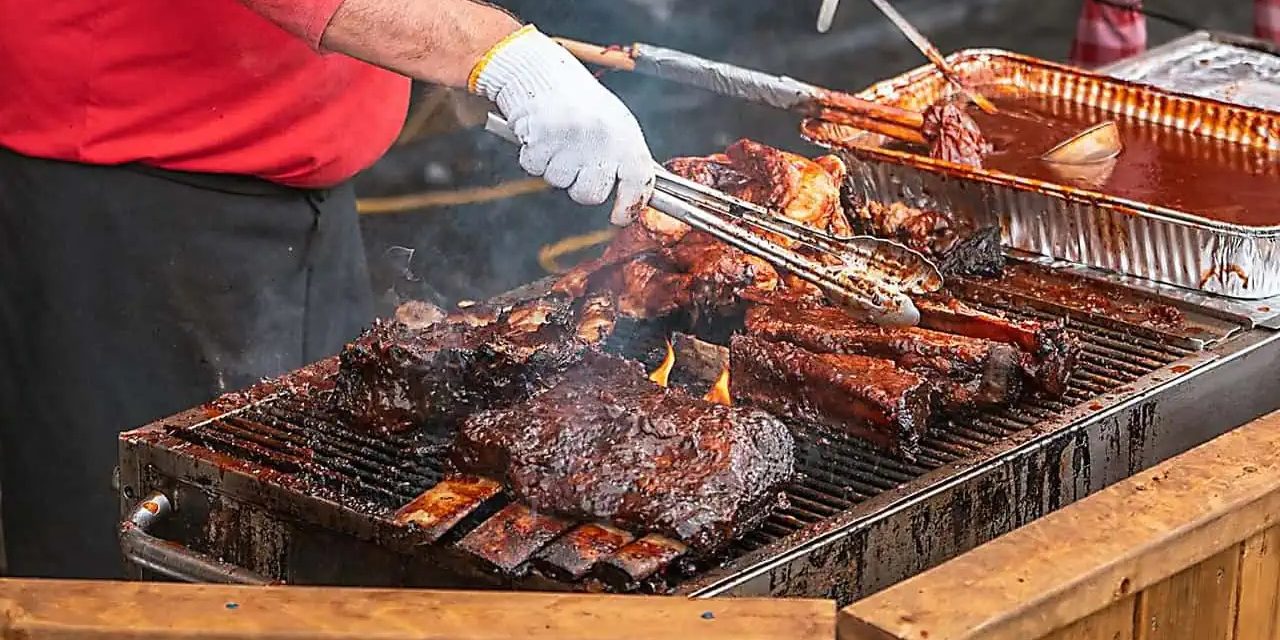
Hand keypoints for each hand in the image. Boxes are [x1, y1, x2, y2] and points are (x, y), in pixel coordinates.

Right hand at [471, 27, 654, 224]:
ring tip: (557, 139)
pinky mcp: (542, 138)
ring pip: (560, 182)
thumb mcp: (613, 121)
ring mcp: (572, 139)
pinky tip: (539, 134)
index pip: (638, 180)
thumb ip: (624, 155)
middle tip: (575, 161)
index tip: (621, 215)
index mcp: (624, 132)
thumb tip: (634, 194)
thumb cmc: (576, 98)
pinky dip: (532, 156)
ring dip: (554, 167)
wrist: (538, 69)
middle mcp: (602, 137)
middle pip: (592, 194)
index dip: (630, 205)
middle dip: (580, 185)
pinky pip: (535, 168)